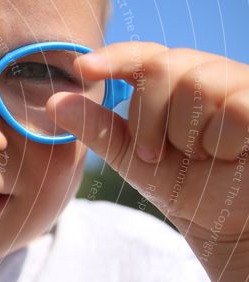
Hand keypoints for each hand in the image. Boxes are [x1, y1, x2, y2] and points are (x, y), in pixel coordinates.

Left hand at [47, 42, 248, 259]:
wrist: (232, 225)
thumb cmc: (186, 186)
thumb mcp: (133, 158)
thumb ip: (98, 129)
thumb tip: (52, 101)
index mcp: (174, 80)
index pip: (142, 56)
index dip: (114, 57)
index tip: (83, 68)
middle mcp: (209, 72)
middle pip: (164, 67)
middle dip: (150, 119)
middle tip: (157, 154)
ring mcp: (242, 83)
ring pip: (199, 86)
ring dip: (189, 135)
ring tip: (202, 156)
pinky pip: (236, 108)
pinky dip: (223, 141)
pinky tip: (230, 155)